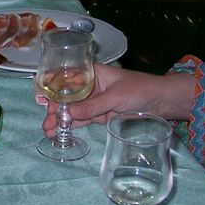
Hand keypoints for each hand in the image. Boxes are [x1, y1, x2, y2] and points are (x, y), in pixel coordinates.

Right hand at [42, 64, 194, 136]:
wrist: (162, 102)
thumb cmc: (141, 89)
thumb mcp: (116, 96)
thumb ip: (92, 105)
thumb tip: (68, 113)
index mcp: (90, 72)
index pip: (64, 77)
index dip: (50, 87)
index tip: (42, 98)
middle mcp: (87, 85)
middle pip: (64, 96)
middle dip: (53, 109)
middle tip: (47, 122)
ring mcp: (92, 101)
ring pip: (70, 110)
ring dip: (58, 120)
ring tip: (48, 131)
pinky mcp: (98, 114)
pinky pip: (80, 119)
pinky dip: (70, 125)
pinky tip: (59, 131)